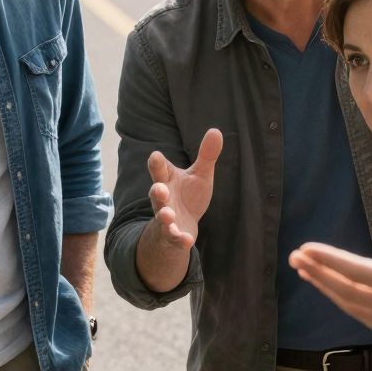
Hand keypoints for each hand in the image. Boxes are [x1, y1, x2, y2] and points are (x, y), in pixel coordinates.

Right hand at [148, 128, 222, 251]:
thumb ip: (206, 155)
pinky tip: (187, 240)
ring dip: (164, 216)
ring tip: (167, 215)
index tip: (156, 156)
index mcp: (167, 180)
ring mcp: (166, 218)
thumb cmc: (189, 196)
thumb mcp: (200, 174)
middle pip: (157, 194)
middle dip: (157, 191)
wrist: (182, 227)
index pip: (160, 169)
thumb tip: (216, 130)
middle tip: (159, 188)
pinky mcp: (173, 235)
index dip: (157, 163)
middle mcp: (164, 198)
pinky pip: (175, 238)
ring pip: (162, 217)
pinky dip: (180, 239)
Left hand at [290, 215, 371, 364]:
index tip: (305, 249)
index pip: (357, 272)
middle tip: (295, 258)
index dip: (329, 260)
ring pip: (353, 308)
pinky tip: (341, 297)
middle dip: (318, 274)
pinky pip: (366, 319)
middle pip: (346, 291)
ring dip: (328, 290)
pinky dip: (347, 306)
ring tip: (309, 275)